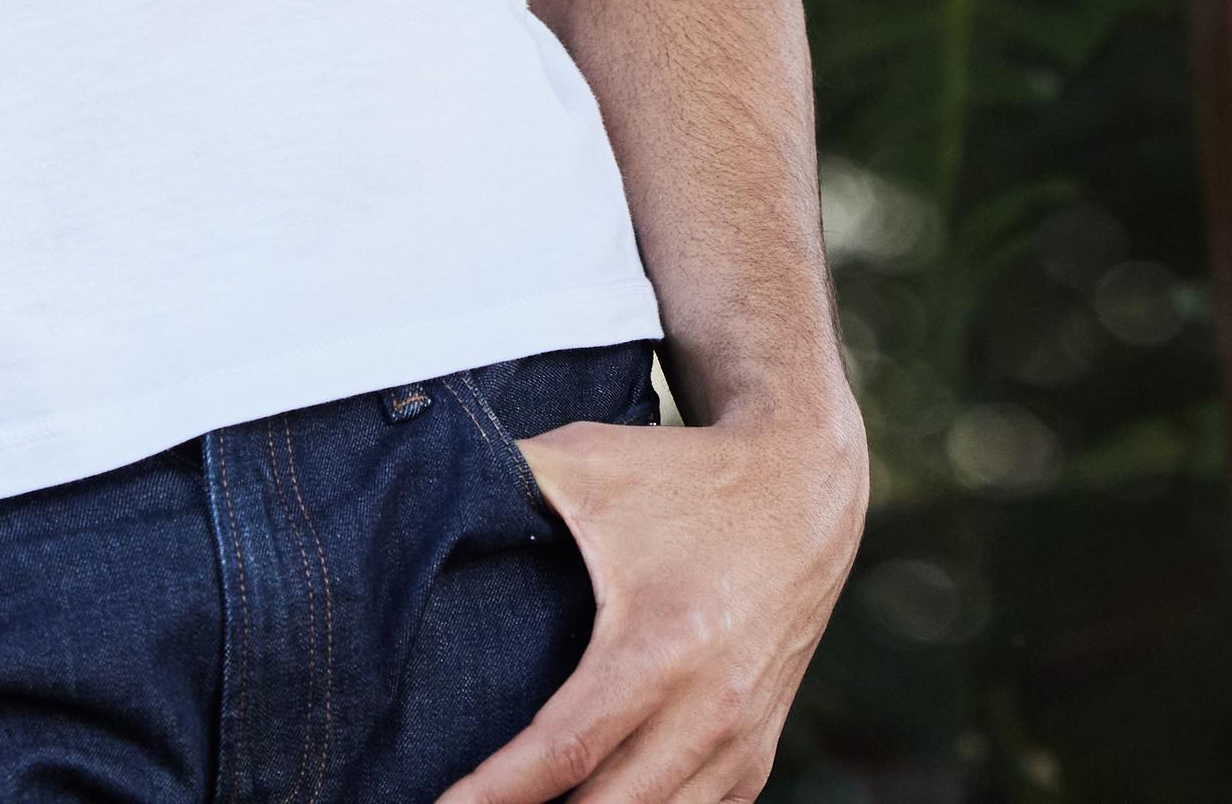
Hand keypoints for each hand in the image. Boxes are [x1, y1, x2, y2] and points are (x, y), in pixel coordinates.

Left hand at [438, 385, 868, 803]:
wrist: (802, 490)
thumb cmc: (683, 476)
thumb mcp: (592, 461)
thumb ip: (512, 478)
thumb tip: (429, 487)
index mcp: (660, 644)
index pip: (565, 750)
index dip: (495, 794)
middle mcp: (707, 708)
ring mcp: (738, 743)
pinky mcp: (754, 758)